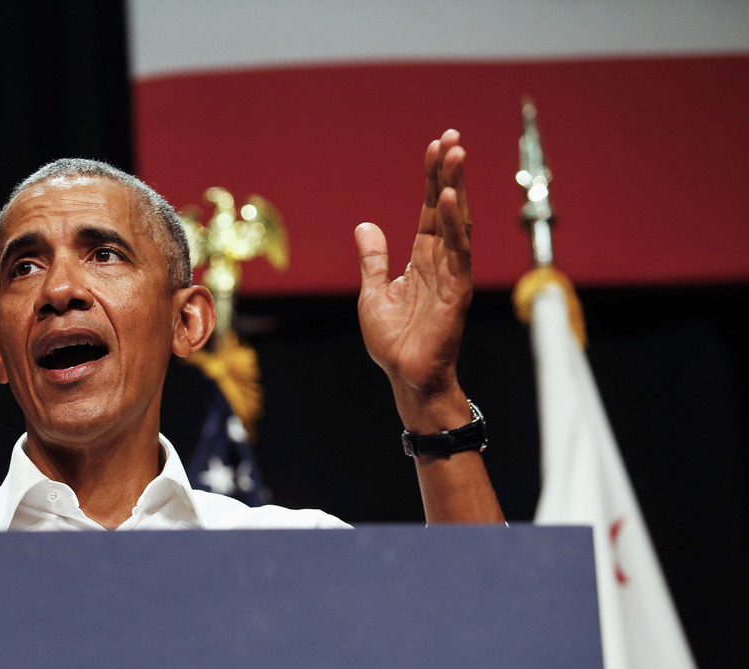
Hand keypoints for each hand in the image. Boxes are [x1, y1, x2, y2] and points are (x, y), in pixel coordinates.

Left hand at [356, 129, 472, 429]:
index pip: (430, 210)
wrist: (406, 376)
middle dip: (448, 173)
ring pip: (456, 223)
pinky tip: (450, 200)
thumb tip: (365, 225)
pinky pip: (457, 253)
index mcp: (421, 259)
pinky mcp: (456, 292)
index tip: (435, 146)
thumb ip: (373, 259)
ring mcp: (451, 275)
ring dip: (455, 189)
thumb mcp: (373, 293)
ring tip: (455, 155)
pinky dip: (454, 225)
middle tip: (451, 137)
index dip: (432, 178)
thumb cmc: (394, 341)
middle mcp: (440, 261)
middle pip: (446, 209)